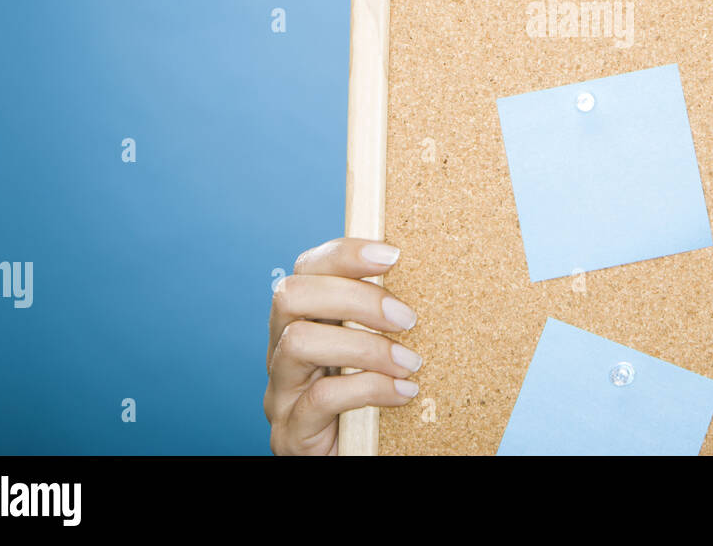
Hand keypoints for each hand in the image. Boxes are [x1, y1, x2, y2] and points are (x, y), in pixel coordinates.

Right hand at [265, 237, 420, 454]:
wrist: (356, 457)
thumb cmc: (373, 400)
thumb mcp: (375, 351)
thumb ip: (383, 320)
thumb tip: (431, 275)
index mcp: (303, 323)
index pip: (306, 269)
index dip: (344, 254)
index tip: (393, 255)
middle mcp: (281, 352)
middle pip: (291, 296)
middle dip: (355, 298)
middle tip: (407, 318)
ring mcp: (280, 393)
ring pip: (299, 343)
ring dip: (365, 347)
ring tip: (411, 363)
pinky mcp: (291, 432)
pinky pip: (320, 398)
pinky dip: (368, 389)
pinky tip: (403, 393)